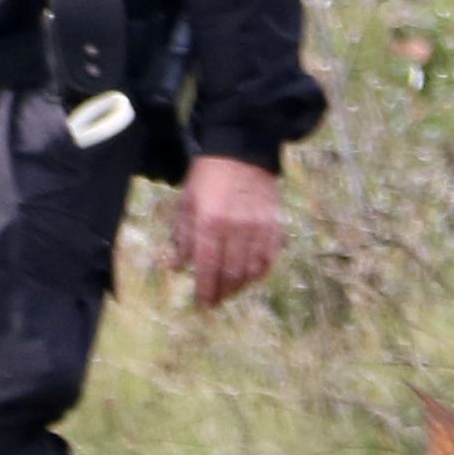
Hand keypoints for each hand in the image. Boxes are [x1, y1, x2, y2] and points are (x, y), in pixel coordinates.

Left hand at [174, 154, 283, 309]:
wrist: (242, 150)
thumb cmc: (208, 175)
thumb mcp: (188, 201)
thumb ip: (184, 235)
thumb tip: (179, 265)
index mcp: (210, 222)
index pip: (207, 266)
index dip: (204, 289)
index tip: (202, 304)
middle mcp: (235, 229)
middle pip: (230, 273)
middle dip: (221, 292)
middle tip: (215, 302)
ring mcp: (258, 228)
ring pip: (251, 269)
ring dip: (240, 286)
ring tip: (230, 292)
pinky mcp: (274, 225)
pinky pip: (269, 257)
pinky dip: (260, 272)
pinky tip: (250, 276)